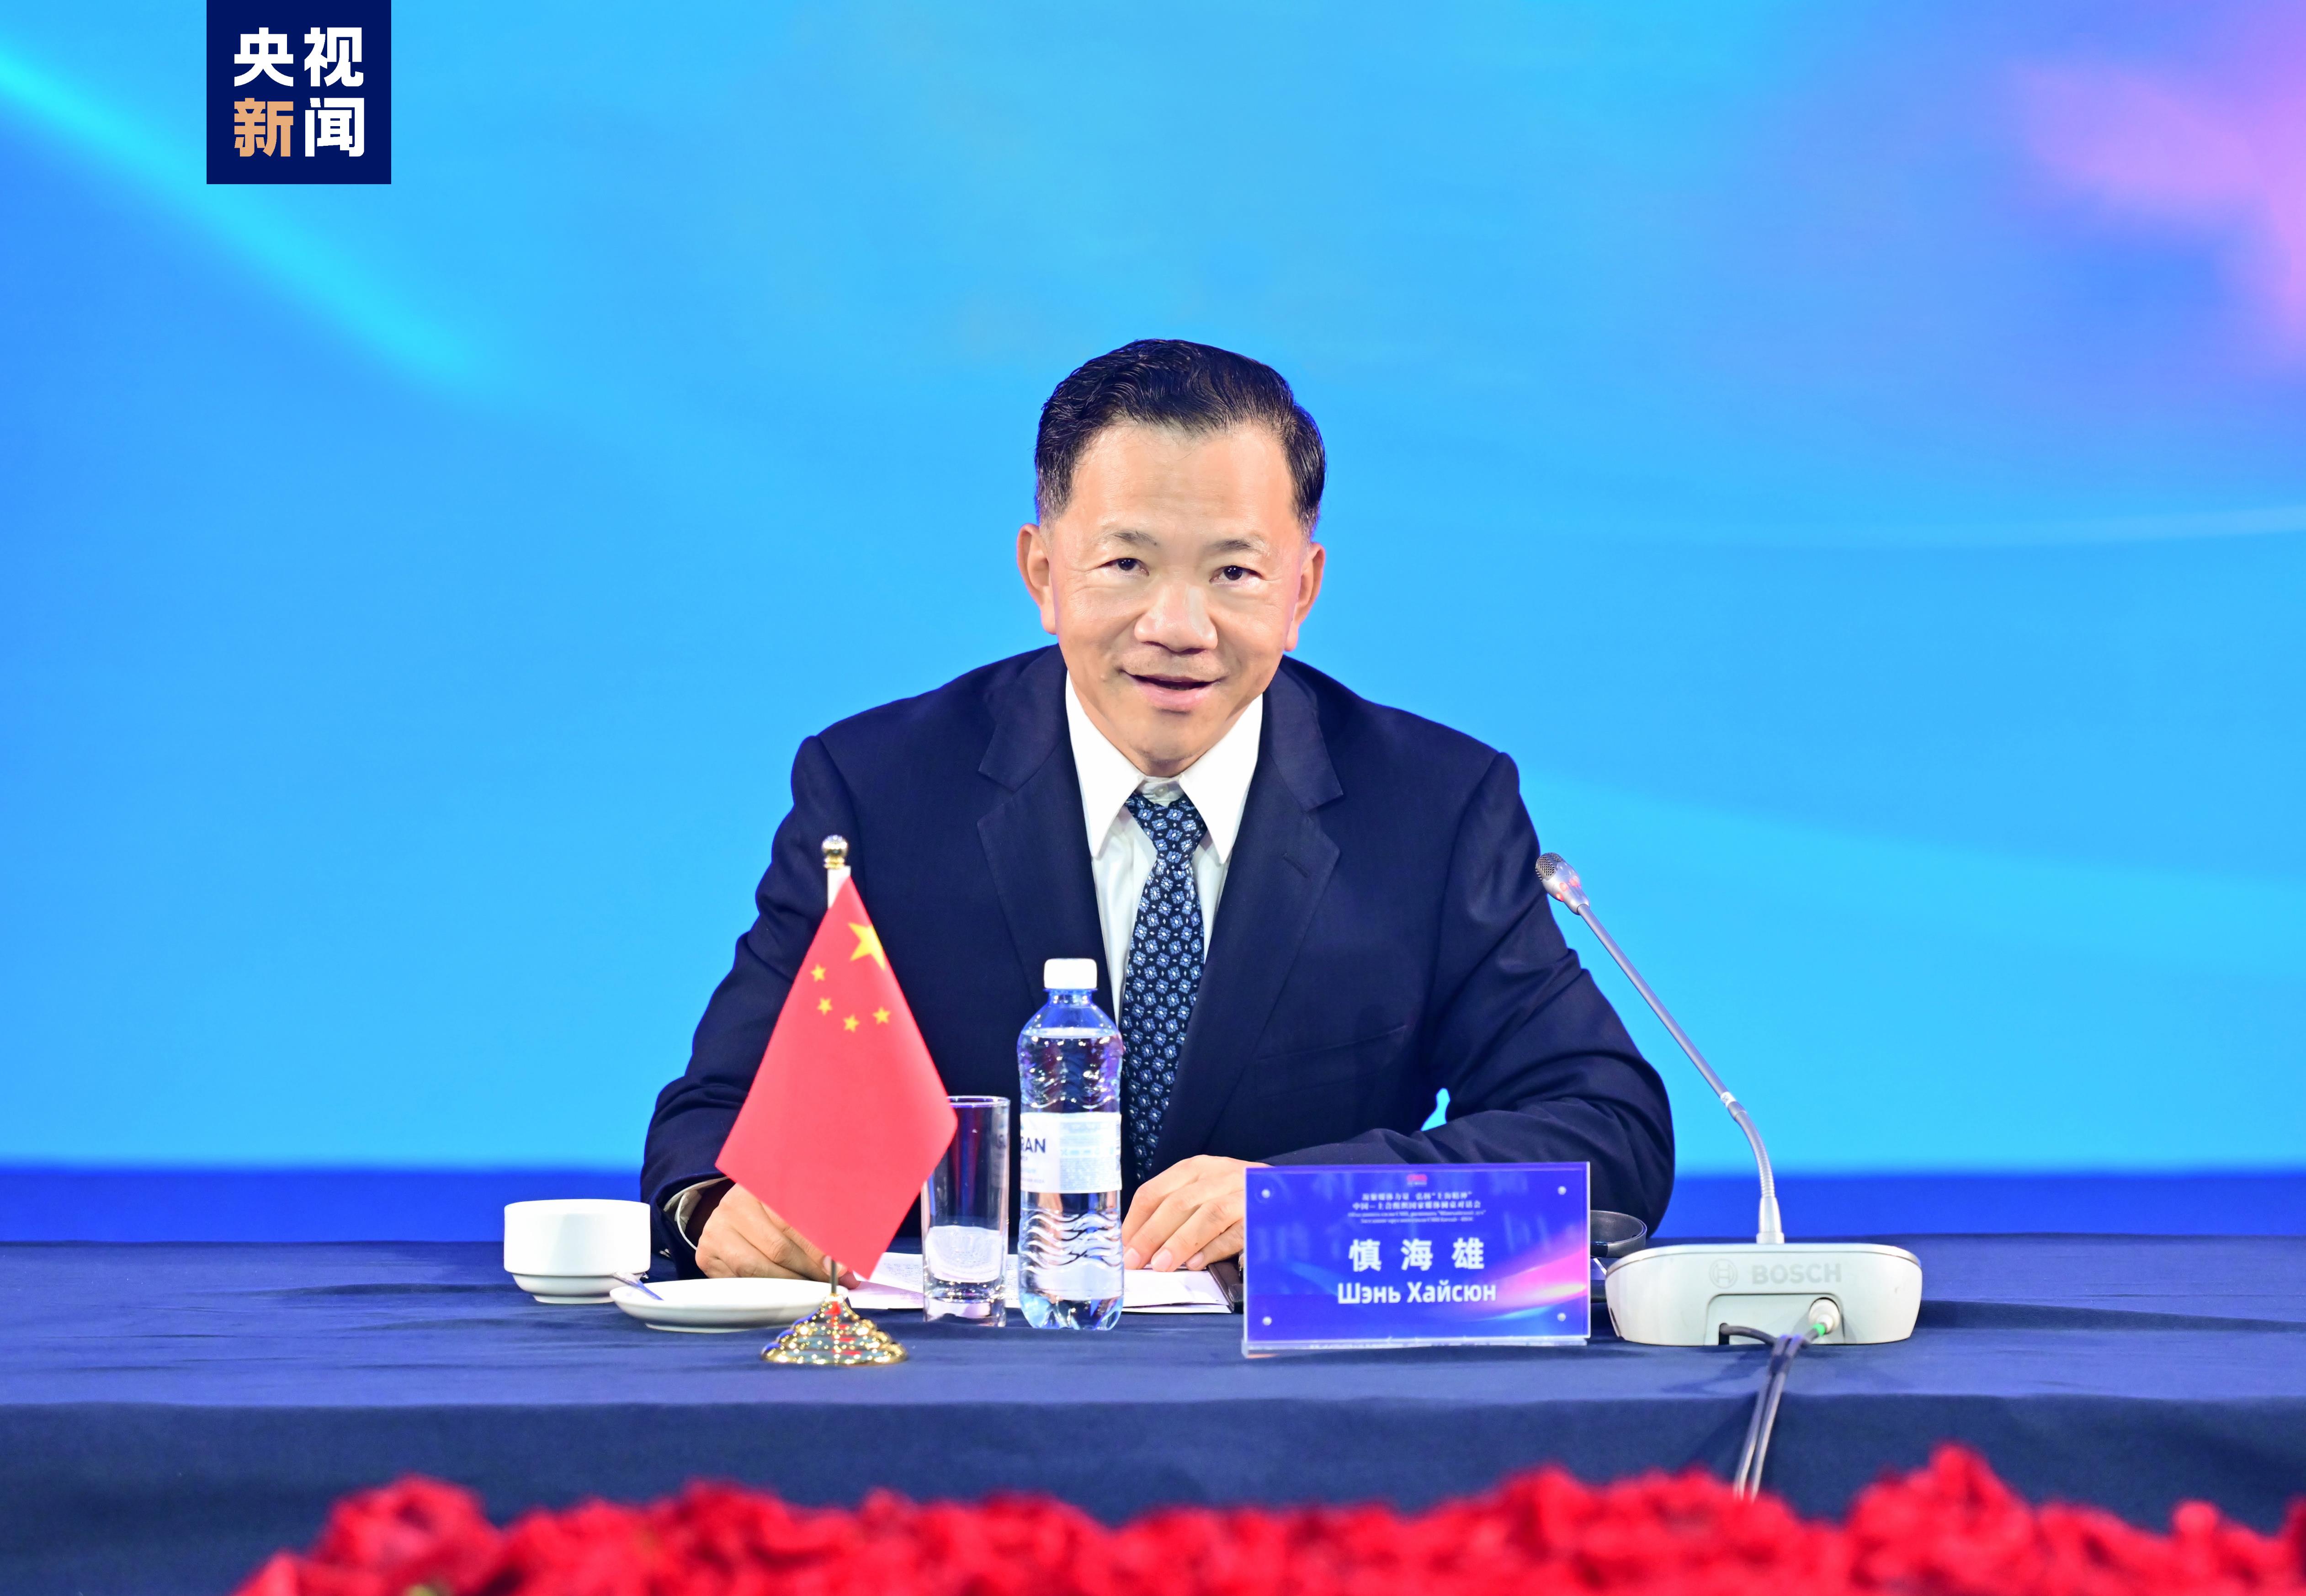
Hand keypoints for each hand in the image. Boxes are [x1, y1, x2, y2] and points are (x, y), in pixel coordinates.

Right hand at [694, 1182, 858, 1284]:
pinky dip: (764, 1291)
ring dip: (788, 1285)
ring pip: (757, 1268)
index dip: (819, 1248)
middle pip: (777, 1248)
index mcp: (761, 1184)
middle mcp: (734, 1204)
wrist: (736, 1213)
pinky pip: (740, 1281)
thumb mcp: (795, 1207)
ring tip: (809, 1291)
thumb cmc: (775, 1210)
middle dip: (809, 1272)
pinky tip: (783, 1294)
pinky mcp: (706, 1254)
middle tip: (831, 1285)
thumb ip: (819, 1232)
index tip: (842, 1269)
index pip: (794, 1220)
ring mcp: (716, 1229)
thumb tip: (848, 1272)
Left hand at [1121, 1155, 1265, 1271]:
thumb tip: (1139, 1246)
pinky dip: (1215, 1248)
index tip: (1123, 1248)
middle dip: (1152, 1234)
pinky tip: (1197, 1263)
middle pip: (1178, 1203)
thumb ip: (1175, 1213)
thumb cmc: (1237, 1196)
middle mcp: (1219, 1175)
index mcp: (1197, 1169)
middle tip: (1136, 1262)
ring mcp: (1243, 1193)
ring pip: (1208, 1214)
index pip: (1155, 1192)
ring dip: (1181, 1241)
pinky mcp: (1263, 1213)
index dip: (1136, 1222)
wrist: (1290, 1191)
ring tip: (1162, 1265)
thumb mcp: (1203, 1193)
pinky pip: (1237, 1232)